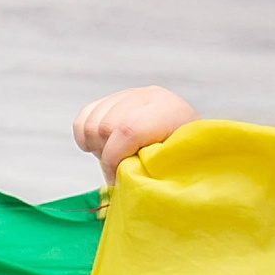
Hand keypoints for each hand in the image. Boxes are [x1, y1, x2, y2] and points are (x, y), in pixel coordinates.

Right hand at [73, 85, 198, 183]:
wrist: (190, 143)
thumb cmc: (181, 162)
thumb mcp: (171, 167)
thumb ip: (146, 169)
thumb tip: (120, 176)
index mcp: (166, 112)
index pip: (127, 130)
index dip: (114, 159)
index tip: (117, 179)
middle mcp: (146, 97)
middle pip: (104, 126)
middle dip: (106, 156)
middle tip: (119, 170)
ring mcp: (129, 95)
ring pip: (91, 122)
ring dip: (96, 147)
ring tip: (114, 158)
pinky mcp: (115, 100)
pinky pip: (84, 116)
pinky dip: (85, 136)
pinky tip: (100, 147)